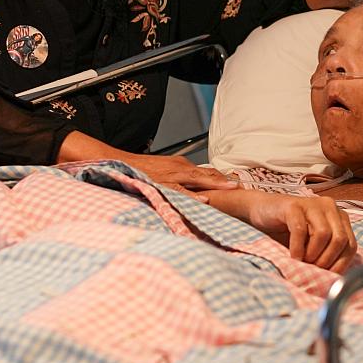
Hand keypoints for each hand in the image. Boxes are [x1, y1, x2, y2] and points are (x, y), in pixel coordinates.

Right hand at [55, 129, 234, 191]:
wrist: (118, 163)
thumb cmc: (141, 171)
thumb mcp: (164, 173)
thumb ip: (181, 181)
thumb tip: (197, 193)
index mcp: (181, 166)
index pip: (208, 173)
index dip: (224, 179)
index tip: (240, 185)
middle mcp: (179, 168)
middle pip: (208, 174)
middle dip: (226, 181)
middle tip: (245, 187)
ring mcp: (171, 175)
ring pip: (198, 180)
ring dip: (215, 185)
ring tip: (232, 189)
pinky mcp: (160, 183)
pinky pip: (179, 191)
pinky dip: (192, 195)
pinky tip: (203, 199)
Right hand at [207, 189, 357, 272]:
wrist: (261, 211)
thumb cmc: (288, 231)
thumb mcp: (312, 244)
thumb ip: (327, 253)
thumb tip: (338, 280)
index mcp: (339, 217)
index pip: (351, 245)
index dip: (340, 264)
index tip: (325, 275)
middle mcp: (329, 207)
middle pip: (340, 240)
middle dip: (327, 260)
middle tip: (311, 268)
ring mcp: (311, 203)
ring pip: (324, 234)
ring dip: (313, 254)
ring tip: (302, 261)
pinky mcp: (293, 205)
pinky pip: (301, 230)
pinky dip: (297, 248)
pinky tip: (293, 256)